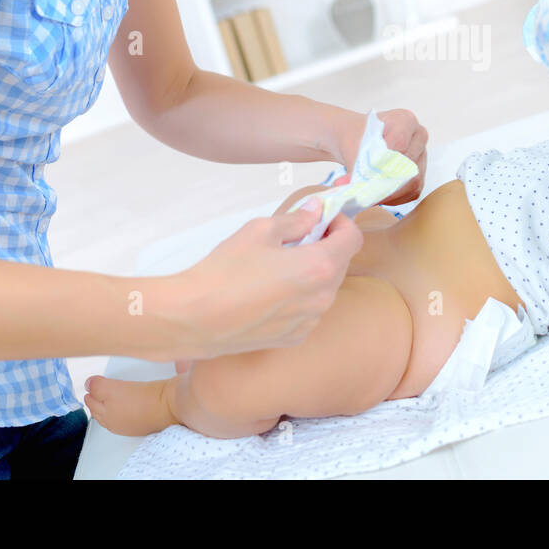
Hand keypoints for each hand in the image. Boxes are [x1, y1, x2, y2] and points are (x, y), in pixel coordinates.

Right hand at [169, 198, 364, 356]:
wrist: (195, 318)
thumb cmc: (226, 270)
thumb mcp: (260, 231)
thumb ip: (297, 219)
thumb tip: (316, 210)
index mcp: (320, 267)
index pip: (353, 238)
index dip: (341, 222)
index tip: (322, 217)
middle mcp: (323, 298)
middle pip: (341, 263)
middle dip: (327, 245)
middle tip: (298, 237)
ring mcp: (310, 321)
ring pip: (325, 288)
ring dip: (314, 272)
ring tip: (280, 265)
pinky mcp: (294, 337)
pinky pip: (309, 310)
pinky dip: (301, 296)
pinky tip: (272, 291)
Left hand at [332, 108, 427, 204]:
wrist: (356, 141)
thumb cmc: (355, 138)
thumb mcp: (350, 144)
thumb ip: (357, 162)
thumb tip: (358, 185)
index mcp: (405, 120)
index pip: (399, 144)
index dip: (381, 163)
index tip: (363, 175)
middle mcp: (418, 137)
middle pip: (407, 165)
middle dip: (382, 182)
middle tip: (361, 192)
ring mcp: (422, 156)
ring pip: (412, 182)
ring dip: (388, 193)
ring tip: (366, 196)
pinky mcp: (420, 175)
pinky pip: (411, 192)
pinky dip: (392, 198)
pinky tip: (376, 196)